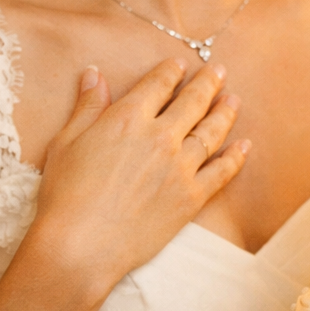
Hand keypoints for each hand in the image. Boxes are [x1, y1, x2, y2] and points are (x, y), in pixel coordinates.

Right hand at [27, 59, 248, 301]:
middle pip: (192, 102)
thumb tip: (95, 74)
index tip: (180, 64)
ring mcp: (180, 167)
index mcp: (129, 118)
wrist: (81, 246)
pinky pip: (222, 171)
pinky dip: (236, 156)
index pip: (158, 85)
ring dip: (225, 112)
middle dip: (207, 82)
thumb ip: (88, 106)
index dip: (171, 71)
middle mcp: (161, 137)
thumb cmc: (65, 195)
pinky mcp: (192, 197)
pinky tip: (244, 145)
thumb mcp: (67, 142)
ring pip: (212, 131)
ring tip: (234, 98)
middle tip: (218, 71)